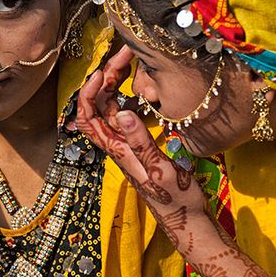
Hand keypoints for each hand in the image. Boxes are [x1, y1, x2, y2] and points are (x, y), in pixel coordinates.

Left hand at [77, 50, 206, 250]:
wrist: (188, 221)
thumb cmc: (176, 200)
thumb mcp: (161, 170)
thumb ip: (142, 142)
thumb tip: (122, 111)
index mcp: (118, 150)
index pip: (88, 118)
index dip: (88, 92)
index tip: (103, 71)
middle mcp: (118, 145)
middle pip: (99, 107)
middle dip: (106, 78)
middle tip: (124, 56)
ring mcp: (128, 145)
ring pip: (111, 109)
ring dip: (115, 85)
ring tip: (129, 63)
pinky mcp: (140, 146)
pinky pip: (126, 116)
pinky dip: (129, 97)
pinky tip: (141, 87)